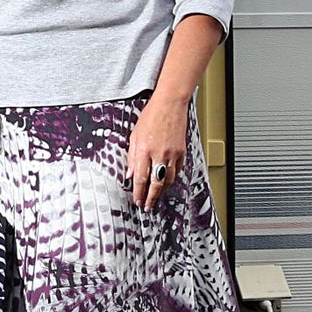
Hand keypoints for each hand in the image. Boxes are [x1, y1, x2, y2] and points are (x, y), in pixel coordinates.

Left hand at [128, 95, 189, 210]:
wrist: (170, 104)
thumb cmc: (151, 116)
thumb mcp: (134, 135)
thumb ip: (132, 156)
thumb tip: (130, 174)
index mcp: (144, 150)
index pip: (141, 178)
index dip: (138, 193)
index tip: (137, 200)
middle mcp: (159, 154)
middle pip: (155, 184)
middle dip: (151, 198)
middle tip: (147, 206)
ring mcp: (172, 154)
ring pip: (168, 180)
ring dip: (161, 191)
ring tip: (156, 197)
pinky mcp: (181, 152)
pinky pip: (177, 170)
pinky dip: (171, 178)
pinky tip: (167, 182)